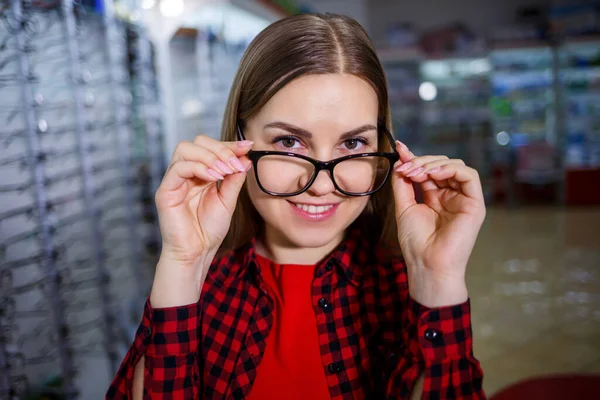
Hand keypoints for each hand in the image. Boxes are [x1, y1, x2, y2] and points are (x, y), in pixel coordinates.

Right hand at [151, 135, 252, 306]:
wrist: (197, 253)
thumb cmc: (209, 229)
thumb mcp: (228, 200)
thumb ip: (235, 178)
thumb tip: (245, 157)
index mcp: (200, 173)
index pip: (211, 147)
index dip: (230, 144)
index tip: (248, 146)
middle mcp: (186, 173)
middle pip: (197, 142)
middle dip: (220, 149)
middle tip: (235, 163)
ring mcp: (174, 180)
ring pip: (185, 149)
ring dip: (210, 157)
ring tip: (225, 172)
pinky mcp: (166, 191)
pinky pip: (178, 168)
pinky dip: (199, 168)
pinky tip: (214, 178)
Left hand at [391, 141, 485, 307]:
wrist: (427, 264)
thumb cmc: (416, 242)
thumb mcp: (404, 206)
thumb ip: (403, 184)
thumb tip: (400, 161)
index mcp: (435, 196)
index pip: (427, 169)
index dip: (414, 157)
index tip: (399, 148)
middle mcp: (451, 195)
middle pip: (440, 164)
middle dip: (420, 161)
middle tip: (405, 168)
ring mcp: (463, 198)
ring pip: (455, 165)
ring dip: (433, 164)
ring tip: (416, 172)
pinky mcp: (475, 203)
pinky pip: (469, 176)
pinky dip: (450, 169)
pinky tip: (433, 174)